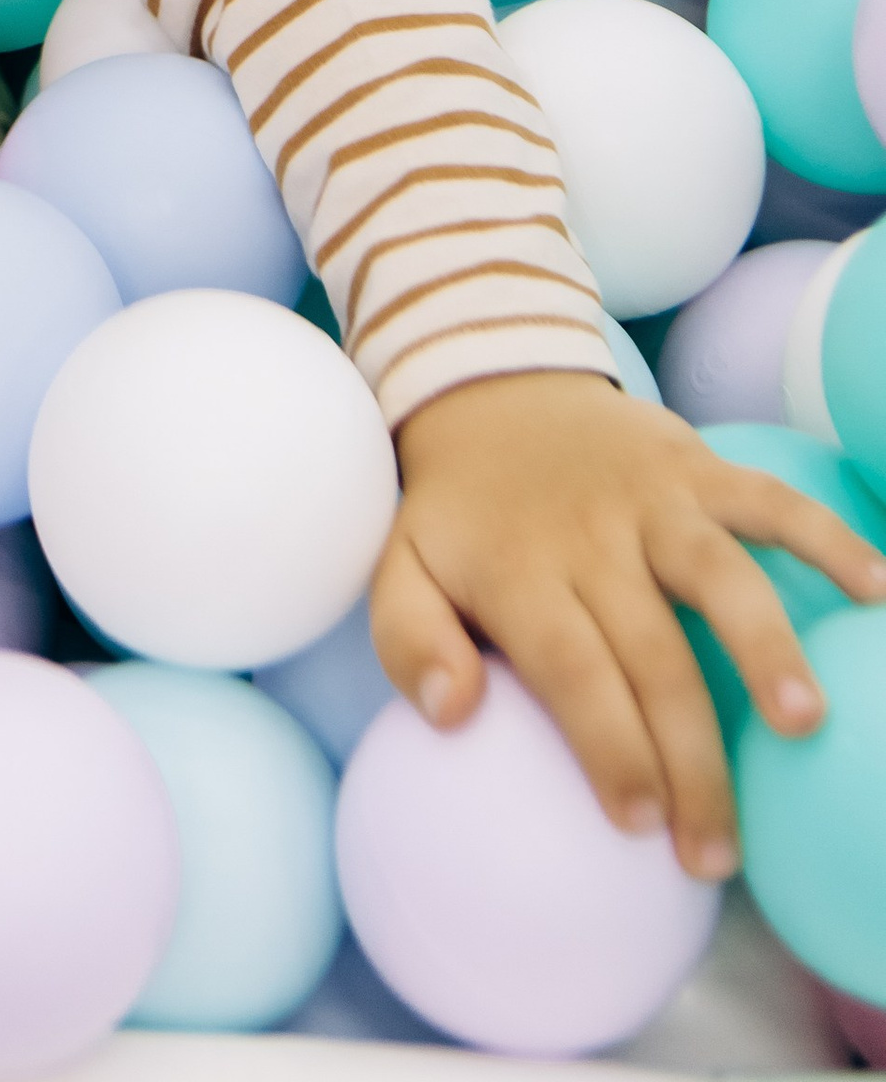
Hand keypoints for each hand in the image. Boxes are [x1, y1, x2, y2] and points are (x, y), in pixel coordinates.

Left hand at [373, 369, 885, 880]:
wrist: (491, 383)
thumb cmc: (458, 510)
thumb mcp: (399, 565)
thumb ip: (409, 640)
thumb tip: (450, 713)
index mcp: (520, 571)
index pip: (572, 670)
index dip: (610, 748)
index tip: (639, 827)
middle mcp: (592, 535)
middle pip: (653, 653)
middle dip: (690, 759)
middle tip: (716, 854)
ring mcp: (652, 497)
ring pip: (719, 571)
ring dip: (765, 644)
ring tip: (807, 722)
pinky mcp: (697, 466)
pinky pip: (770, 499)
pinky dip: (827, 537)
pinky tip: (877, 590)